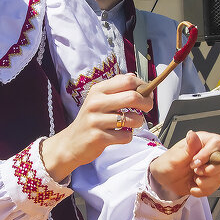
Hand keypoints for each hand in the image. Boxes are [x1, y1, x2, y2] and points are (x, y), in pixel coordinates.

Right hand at [39, 74, 153, 180]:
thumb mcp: (98, 99)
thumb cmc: (90, 119)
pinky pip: (126, 136)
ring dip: (137, 123)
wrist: (71, 142)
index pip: (127, 80)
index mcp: (98, 90)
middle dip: (146, 103)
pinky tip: (119, 136)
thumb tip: (134, 77)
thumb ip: (116, 87)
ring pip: (132, 119)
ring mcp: (96, 121)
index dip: (142, 86)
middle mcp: (96, 103)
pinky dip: (127, 137)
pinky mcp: (98, 137)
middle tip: (147, 108)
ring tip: (130, 124)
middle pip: (133, 97)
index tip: (147, 93)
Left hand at [147, 130, 219, 199]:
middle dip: (210, 170)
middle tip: (195, 171)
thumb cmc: (167, 164)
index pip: (218, 142)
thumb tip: (192, 134)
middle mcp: (211, 152)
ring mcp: (213, 167)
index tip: (195, 162)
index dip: (209, 153)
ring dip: (205, 182)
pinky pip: (215, 187)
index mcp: (203, 141)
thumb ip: (188, 148)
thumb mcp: (175, 157)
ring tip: (193, 179)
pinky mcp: (212, 179)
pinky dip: (203, 190)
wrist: (164, 180)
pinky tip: (193, 185)